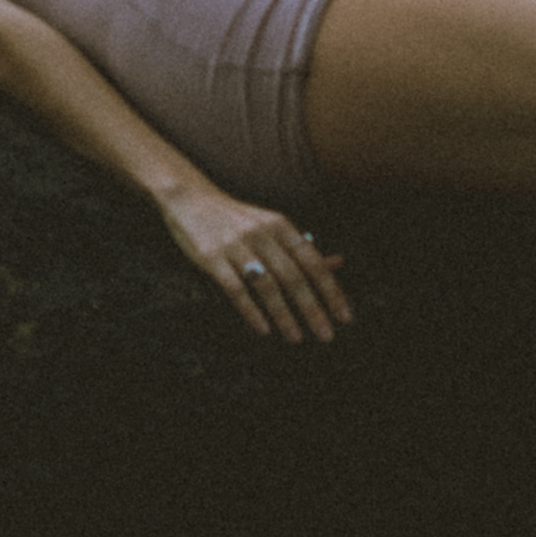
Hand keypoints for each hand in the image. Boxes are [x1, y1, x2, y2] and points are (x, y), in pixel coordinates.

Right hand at [157, 186, 351, 343]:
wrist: (190, 198)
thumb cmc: (237, 218)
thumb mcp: (272, 225)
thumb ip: (302, 246)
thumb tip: (339, 263)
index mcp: (280, 225)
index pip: (313, 261)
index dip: (331, 290)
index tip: (345, 317)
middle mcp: (261, 234)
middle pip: (293, 276)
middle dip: (312, 308)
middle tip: (326, 336)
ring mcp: (235, 245)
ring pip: (267, 285)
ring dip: (284, 315)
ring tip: (296, 338)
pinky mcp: (212, 257)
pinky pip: (235, 289)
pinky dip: (251, 310)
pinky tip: (263, 330)